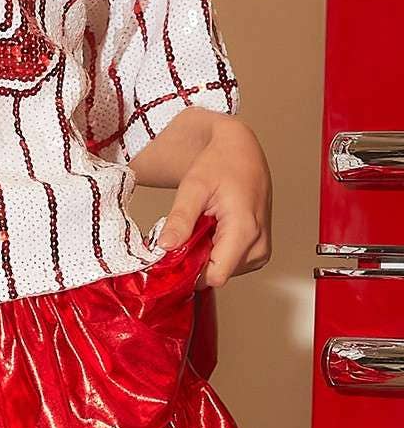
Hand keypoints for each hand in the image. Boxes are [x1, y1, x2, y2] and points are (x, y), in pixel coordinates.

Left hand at [154, 117, 272, 288]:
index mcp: (245, 229)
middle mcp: (259, 245)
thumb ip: (180, 218)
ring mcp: (262, 250)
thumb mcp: (193, 187)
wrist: (241, 152)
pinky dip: (217, 250)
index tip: (173, 254)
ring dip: (206, 254)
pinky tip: (214, 228)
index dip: (190, 270)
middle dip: (196, 258)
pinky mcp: (260, 250)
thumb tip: (166, 246)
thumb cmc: (221, 164)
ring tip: (204, 224)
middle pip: (217, 273)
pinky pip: (231, 263)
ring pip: (223, 271)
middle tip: (188, 228)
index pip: (215, 275)